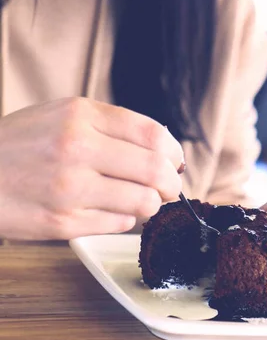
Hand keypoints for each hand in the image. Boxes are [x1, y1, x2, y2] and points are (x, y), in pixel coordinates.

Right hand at [0, 97, 182, 239]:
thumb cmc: (19, 145)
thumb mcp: (58, 115)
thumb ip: (106, 127)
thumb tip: (160, 148)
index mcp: (80, 115)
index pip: (152, 133)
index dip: (174, 152)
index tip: (176, 162)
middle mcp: (77, 148)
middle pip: (154, 170)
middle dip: (172, 184)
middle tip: (170, 189)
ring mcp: (70, 187)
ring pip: (142, 202)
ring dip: (151, 205)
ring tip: (143, 202)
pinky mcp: (63, 222)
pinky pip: (118, 224)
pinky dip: (124, 220)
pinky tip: (112, 212)